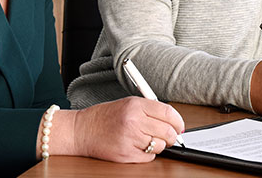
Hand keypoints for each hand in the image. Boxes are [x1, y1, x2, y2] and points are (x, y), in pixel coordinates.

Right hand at [70, 96, 184, 161]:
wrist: (82, 130)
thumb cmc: (104, 117)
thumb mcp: (127, 104)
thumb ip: (150, 110)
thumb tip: (173, 122)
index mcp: (135, 105)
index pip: (169, 113)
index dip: (178, 122)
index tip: (179, 127)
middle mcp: (134, 121)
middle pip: (168, 132)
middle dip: (171, 136)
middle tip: (168, 136)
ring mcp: (130, 139)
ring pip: (160, 146)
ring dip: (157, 145)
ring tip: (144, 139)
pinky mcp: (126, 154)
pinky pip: (149, 157)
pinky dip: (147, 154)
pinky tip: (136, 146)